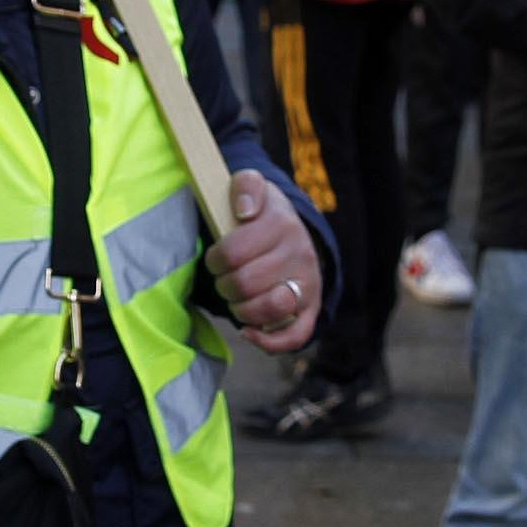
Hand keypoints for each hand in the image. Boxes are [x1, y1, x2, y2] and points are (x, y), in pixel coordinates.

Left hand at [202, 171, 320, 352]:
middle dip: (223, 284)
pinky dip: (267, 341)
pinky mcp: (312, 310)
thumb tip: (244, 211)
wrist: (294, 232)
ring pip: (270, 310)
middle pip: (245, 284)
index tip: (216, 257)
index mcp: (283, 224)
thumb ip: (246, 185)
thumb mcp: (252, 186)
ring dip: (241, 309)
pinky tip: (247, 332)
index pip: (232, 252)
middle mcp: (301, 255)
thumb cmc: (262, 214)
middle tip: (224, 278)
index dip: (214, 259)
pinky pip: (295, 336)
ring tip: (237, 298)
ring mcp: (309, 285)